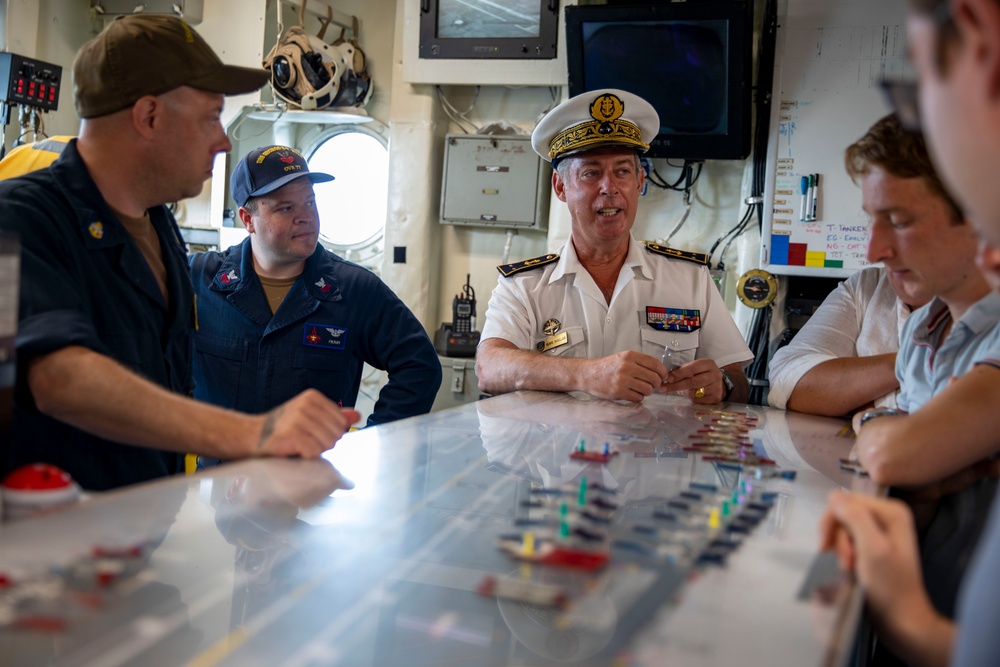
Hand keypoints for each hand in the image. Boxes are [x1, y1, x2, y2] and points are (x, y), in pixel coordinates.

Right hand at [254, 389, 360, 457]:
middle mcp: (306, 405)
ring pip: (328, 444)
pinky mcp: (292, 435)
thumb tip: (357, 415)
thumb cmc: (283, 428)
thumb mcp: (309, 416)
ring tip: (299, 445)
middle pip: (337, 434)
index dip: (330, 433)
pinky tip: (294, 450)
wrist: (251, 435)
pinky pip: (314, 452)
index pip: (341, 422)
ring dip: (315, 450)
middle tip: (304, 440)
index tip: (312, 432)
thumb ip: (334, 416)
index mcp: (313, 397)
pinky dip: (306, 456)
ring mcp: (298, 419)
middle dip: (324, 443)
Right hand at [583, 351, 666, 401]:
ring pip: (648, 389)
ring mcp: (623, 380)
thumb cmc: (607, 367)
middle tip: (652, 385)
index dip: (663, 372)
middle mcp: (627, 367)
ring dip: (646, 392)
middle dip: (656, 384)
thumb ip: (640, 363)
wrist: (588, 374)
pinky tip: (632, 393)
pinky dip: (638, 397)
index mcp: (630, 356)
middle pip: (654, 378)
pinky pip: (639, 398)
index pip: (656, 364)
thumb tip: (659, 372)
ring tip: (639, 389)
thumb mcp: (623, 358)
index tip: (663, 376)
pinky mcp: (619, 392)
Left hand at [661, 358, 723, 402]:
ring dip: (683, 393)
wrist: (718, 384)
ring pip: (694, 392)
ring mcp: (716, 387)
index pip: (692, 368)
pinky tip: (689, 395)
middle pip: (692, 382)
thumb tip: (667, 377)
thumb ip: (683, 370)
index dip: (679, 374)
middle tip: (664, 388)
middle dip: (676, 386)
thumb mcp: (695, 367)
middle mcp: (714, 374)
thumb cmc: (702, 374)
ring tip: (679, 391)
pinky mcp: (715, 398)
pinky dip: (691, 399)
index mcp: (708, 364)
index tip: (668, 379)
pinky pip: (698, 400)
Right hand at [818, 491, 945, 660]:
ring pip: (844, 529)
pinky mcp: (875, 547)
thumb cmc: (890, 589)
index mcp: (892, 512)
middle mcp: (888, 518)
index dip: (832, 522)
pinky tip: (851, 570)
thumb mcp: (872, 550)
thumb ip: (855, 518)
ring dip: (841, 550)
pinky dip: (845, 556)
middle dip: (838, 539)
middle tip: (844, 562)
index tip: (827, 548)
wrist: (902, 622)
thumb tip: (834, 496)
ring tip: (849, 569)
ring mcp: (881, 533)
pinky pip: (849, 542)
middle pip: (844, 514)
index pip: (846, 501)